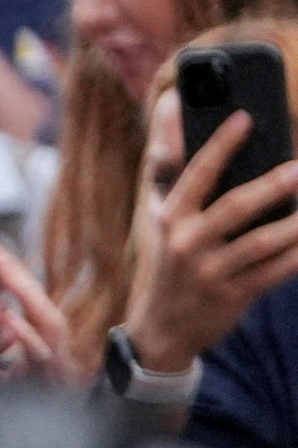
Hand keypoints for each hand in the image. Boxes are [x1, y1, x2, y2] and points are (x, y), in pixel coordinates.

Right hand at [128, 95, 297, 377]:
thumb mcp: (166, 226)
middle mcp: (187, 244)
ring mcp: (211, 272)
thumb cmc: (175, 264)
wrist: (163, 328)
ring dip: (296, 222)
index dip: (222, 146)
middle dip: (271, 185)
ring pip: (263, 241)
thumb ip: (182, 185)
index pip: (197, 176)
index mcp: (170, 219)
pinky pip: (277, 270)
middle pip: (234, 207)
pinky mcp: (234, 295)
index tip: (245, 119)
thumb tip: (198, 136)